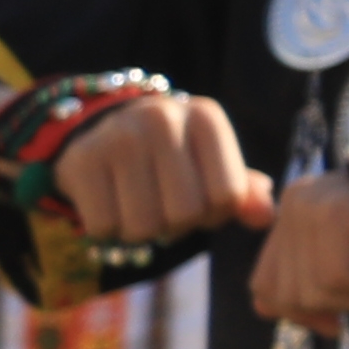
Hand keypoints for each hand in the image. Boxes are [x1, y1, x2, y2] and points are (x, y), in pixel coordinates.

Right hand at [50, 92, 269, 257]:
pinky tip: (110, 203)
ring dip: (142, 231)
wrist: (101, 132)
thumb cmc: (171, 157)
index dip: (215, 214)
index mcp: (206, 118)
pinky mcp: (81, 160)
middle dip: (178, 225)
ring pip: (144, 226)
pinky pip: (105, 227)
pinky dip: (108, 229)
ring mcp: (119, 137)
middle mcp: (163, 118)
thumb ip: (243, 191)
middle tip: (164, 206)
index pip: (228, 196)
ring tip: (138, 204)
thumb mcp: (211, 164)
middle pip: (185, 214)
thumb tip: (267, 216)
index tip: (200, 199)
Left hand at [247, 173, 348, 326]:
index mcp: (295, 212)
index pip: (264, 282)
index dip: (293, 313)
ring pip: (313, 292)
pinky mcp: (328, 217)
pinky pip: (338, 279)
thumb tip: (300, 318)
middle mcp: (293, 206)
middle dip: (326, 311)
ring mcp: (306, 209)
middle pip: (280, 293)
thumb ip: (325, 279)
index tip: (333, 325)